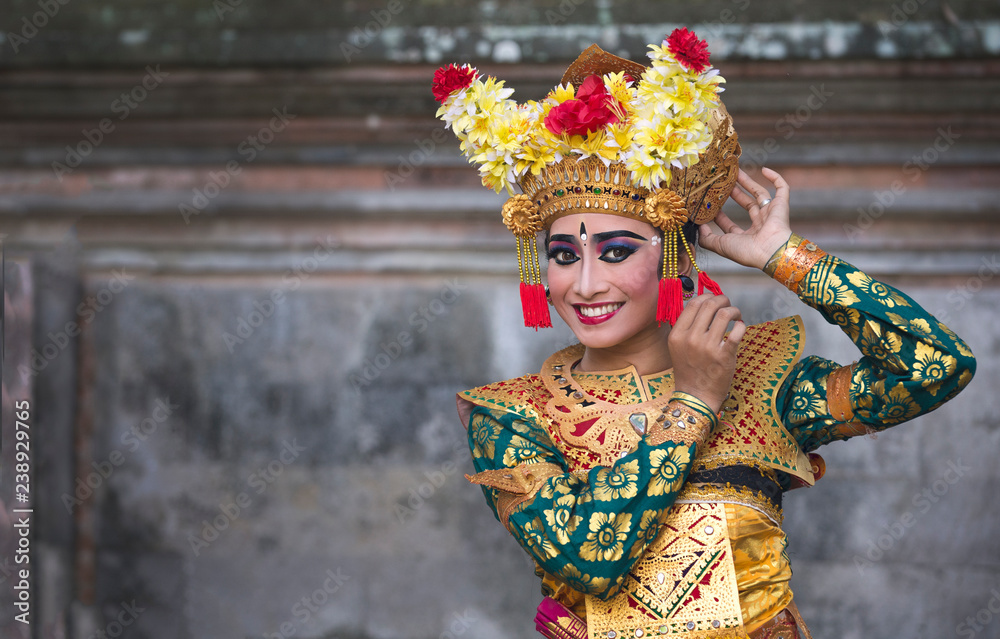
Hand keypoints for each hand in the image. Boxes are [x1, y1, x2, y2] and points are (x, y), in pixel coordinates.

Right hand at [667, 294, 745, 413]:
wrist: (696, 396)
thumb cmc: (688, 370)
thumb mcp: (677, 347)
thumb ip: (686, 327)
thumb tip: (704, 305)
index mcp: (677, 334)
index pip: (694, 304)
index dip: (707, 297)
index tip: (714, 300)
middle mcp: (691, 338)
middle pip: (710, 305)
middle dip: (723, 300)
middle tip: (728, 305)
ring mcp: (708, 347)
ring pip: (724, 314)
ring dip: (733, 310)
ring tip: (735, 315)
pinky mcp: (724, 356)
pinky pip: (737, 330)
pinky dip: (741, 325)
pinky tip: (740, 328)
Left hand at [697, 167, 793, 269]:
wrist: (769, 251)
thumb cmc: (746, 251)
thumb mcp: (720, 245)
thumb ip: (707, 238)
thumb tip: (699, 227)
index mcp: (746, 238)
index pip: (730, 225)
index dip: (719, 215)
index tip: (709, 205)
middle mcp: (759, 226)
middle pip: (745, 204)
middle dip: (734, 193)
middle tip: (723, 182)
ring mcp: (771, 214)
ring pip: (759, 193)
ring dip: (748, 182)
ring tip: (736, 171)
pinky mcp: (782, 205)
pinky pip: (782, 188)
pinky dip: (775, 178)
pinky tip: (764, 169)